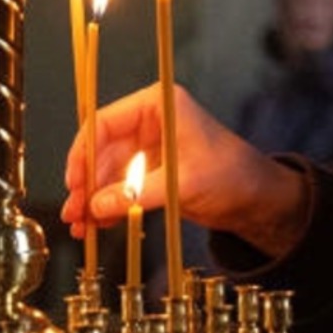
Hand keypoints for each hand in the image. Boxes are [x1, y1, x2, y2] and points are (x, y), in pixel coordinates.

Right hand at [61, 82, 308, 256]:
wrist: (258, 200)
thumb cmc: (234, 175)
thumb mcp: (185, 183)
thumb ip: (139, 194)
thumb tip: (97, 206)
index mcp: (159, 106)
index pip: (105, 122)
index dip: (83, 152)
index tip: (74, 181)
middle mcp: (150, 123)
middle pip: (101, 150)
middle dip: (86, 183)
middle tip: (74, 211)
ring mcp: (149, 149)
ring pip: (107, 173)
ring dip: (92, 199)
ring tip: (79, 226)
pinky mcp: (151, 174)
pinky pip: (120, 188)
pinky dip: (107, 207)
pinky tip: (96, 226)